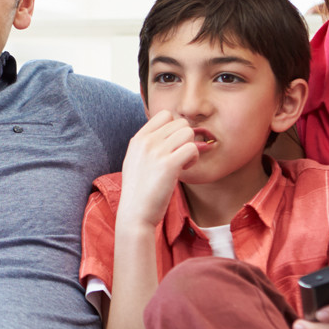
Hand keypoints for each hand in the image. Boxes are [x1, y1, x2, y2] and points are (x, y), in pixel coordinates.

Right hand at [114, 111, 199, 230]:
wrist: (135, 213)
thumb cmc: (139, 191)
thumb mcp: (136, 161)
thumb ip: (149, 145)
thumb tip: (172, 134)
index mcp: (138, 139)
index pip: (164, 115)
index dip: (174, 128)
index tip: (172, 145)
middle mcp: (146, 141)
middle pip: (180, 123)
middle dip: (184, 139)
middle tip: (179, 156)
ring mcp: (156, 152)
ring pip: (188, 132)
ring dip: (190, 147)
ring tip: (182, 163)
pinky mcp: (168, 165)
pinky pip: (192, 148)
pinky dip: (193, 159)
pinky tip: (184, 169)